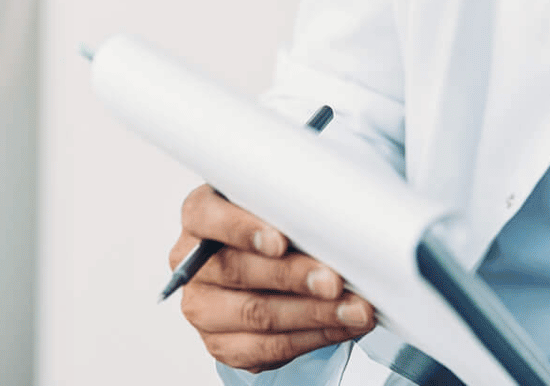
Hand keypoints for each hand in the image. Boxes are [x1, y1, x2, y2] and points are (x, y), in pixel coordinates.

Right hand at [171, 184, 375, 370]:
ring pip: (257, 315)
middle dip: (294, 277)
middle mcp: (196, 264)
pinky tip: (342, 326)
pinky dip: (313, 337)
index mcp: (200, 215)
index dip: (243, 230)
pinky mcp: (224, 343)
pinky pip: (268, 347)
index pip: (209, 218)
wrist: (273, 262)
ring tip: (354, 309)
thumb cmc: (280, 222)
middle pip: (239, 271)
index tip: (280, 242)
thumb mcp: (281, 201)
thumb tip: (337, 215)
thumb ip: (293, 202)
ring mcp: (205, 307)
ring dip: (313, 313)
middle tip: (334, 281)